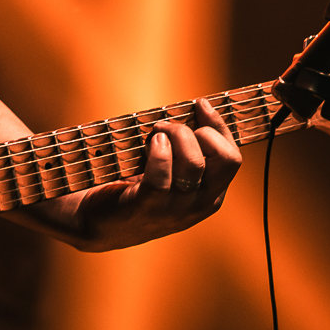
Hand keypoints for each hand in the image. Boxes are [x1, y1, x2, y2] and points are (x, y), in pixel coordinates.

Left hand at [60, 99, 243, 252]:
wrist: (97, 223)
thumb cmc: (136, 189)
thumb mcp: (173, 175)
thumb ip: (187, 151)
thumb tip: (197, 109)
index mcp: (211, 195)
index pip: (232, 157)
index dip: (219, 126)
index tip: (200, 105)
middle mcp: (199, 204)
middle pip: (225, 159)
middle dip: (202, 131)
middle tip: (171, 127)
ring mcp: (174, 210)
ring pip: (193, 163)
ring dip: (174, 136)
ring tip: (154, 134)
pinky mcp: (145, 207)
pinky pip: (161, 177)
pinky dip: (157, 152)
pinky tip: (148, 144)